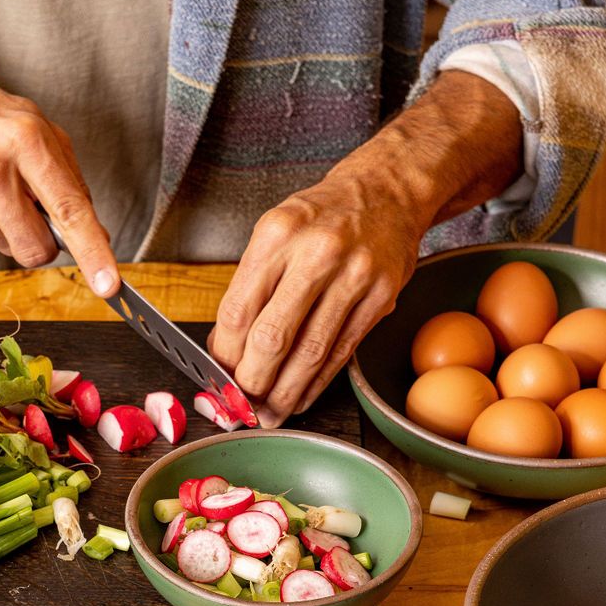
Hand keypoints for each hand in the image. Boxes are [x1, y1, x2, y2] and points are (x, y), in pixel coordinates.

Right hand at [0, 59, 118, 293]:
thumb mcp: (32, 123)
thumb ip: (68, 174)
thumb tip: (96, 230)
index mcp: (25, 141)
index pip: (69, 208)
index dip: (93, 251)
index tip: (109, 284)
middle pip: (37, 249)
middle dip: (42, 243)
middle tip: (28, 211)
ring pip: (9, 247)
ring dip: (7, 226)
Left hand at [209, 71, 522, 424]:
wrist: (388, 190)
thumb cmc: (323, 216)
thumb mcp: (277, 232)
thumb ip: (250, 286)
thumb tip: (224, 349)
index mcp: (277, 233)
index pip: (238, 310)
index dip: (224, 355)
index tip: (217, 378)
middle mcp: (316, 252)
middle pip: (272, 337)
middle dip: (252, 383)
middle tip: (242, 406)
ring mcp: (353, 276)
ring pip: (310, 352)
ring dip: (285, 393)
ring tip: (269, 415)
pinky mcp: (380, 297)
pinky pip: (341, 352)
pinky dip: (317, 383)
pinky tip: (301, 398)